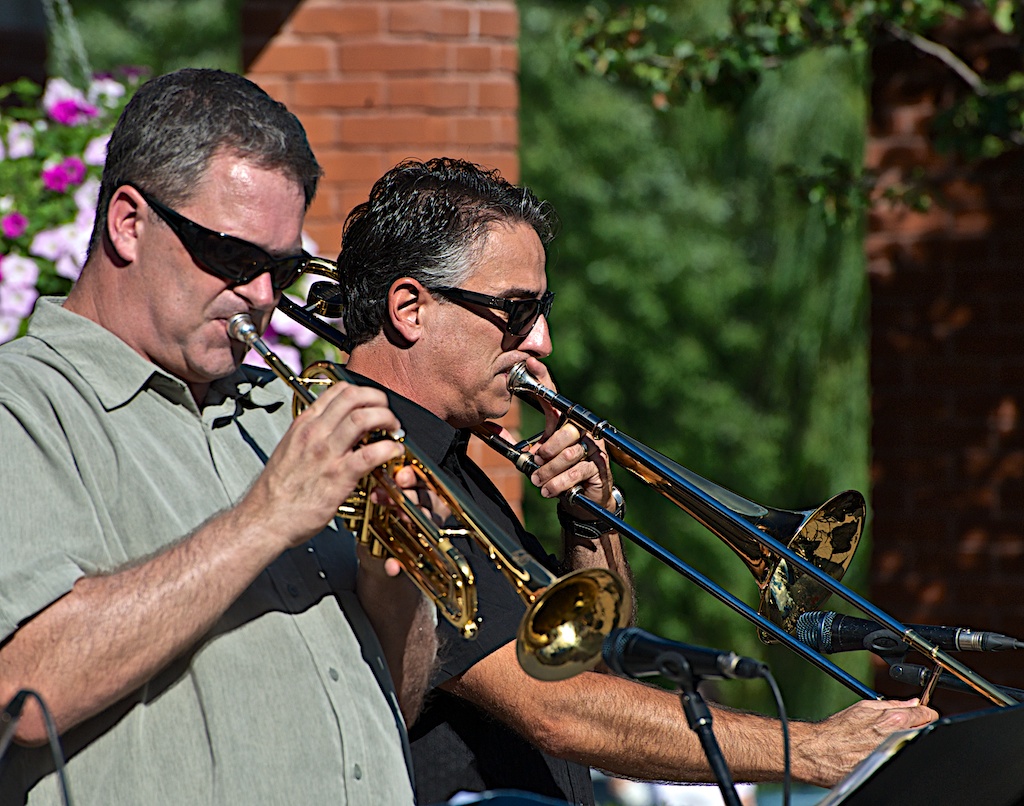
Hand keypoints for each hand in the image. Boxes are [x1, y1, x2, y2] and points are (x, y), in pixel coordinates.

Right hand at [248, 381, 404, 549]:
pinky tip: (394, 453)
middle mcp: (315, 433)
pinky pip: (370, 455)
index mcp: (304, 425)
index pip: (338, 391)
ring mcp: (326, 454)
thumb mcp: (290, 449)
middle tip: (388, 415)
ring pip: (362, 418)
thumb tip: (335, 429)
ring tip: (394, 431)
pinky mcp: (337, 477)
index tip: (374, 403)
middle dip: (379, 400)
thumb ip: (313, 436)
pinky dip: (389, 449)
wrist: (264, 519)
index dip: (364, 392)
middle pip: (353, 397)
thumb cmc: (277, 491)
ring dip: (386, 419)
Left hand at [517, 357, 614, 518]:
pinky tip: (548, 490)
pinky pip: (575, 472)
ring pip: (568, 455)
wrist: (587, 497)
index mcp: (571, 422)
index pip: (555, 399)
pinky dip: (557, 484)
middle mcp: (586, 430)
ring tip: (538, 481)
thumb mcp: (546, 457)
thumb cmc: (563, 472)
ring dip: (548, 471)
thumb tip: (506, 436)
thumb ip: (534, 445)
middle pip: (565, 432)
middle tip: (536, 462)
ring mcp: (595, 447)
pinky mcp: (600, 466)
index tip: (530, 363)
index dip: (543, 380)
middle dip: (547, 450)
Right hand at [793, 698, 937, 786]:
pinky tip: (884, 751)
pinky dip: (898, 752)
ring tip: (891, 738)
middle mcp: (900, 738)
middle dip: (920, 725)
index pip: (927, 714)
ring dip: (909, 739)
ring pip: (916, 744)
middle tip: (906, 725)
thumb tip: (911, 702)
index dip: (925, 712)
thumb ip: (892, 704)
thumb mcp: (863, 707)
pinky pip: (903, 757)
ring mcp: (896, 755)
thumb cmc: (837, 731)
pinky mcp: (890, 768)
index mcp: (894, 720)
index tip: (921, 713)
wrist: (820, 751)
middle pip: (927, 730)